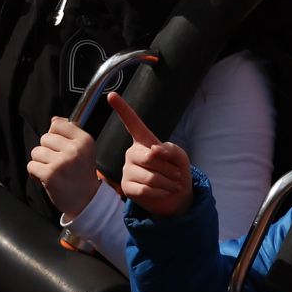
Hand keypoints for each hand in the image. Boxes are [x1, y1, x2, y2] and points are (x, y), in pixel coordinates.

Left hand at [27, 116, 100, 218]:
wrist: (86, 201)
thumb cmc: (81, 175)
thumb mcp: (84, 150)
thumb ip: (70, 132)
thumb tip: (54, 120)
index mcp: (85, 141)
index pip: (57, 125)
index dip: (55, 136)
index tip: (62, 148)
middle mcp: (75, 150)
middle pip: (45, 138)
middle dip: (47, 150)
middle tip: (59, 164)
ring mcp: (62, 162)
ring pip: (36, 152)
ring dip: (41, 162)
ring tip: (53, 172)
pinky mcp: (50, 175)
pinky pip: (31, 165)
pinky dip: (35, 173)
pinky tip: (46, 179)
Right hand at [115, 92, 192, 216]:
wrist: (176, 196)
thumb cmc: (177, 171)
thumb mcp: (180, 157)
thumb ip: (170, 150)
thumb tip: (153, 151)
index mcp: (144, 141)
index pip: (132, 123)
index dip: (122, 109)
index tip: (111, 95)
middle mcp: (131, 153)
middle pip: (149, 157)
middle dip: (168, 168)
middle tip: (178, 175)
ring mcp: (127, 170)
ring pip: (149, 176)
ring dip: (168, 183)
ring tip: (175, 185)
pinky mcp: (126, 187)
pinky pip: (144, 189)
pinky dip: (160, 192)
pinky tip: (164, 192)